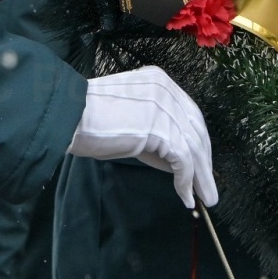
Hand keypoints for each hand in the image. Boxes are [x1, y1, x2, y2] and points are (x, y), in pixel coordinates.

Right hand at [68, 66, 217, 208]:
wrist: (69, 116)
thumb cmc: (88, 119)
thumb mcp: (130, 118)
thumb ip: (154, 133)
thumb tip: (177, 163)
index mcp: (159, 81)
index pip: (189, 113)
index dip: (199, 141)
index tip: (203, 163)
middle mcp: (166, 89)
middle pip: (195, 129)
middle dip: (205, 160)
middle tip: (208, 186)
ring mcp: (164, 107)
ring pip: (193, 146)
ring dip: (201, 177)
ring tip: (205, 197)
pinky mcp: (159, 129)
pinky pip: (182, 160)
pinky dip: (186, 181)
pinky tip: (185, 197)